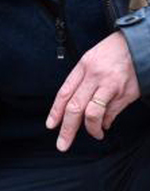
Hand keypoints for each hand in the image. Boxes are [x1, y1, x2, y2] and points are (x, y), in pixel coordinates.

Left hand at [46, 31, 140, 151]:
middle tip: (62, 144)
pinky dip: (106, 122)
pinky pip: (111, 114)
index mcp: (84, 67)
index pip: (64, 93)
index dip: (56, 112)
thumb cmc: (113, 53)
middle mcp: (96, 76)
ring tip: (94, 134)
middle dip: (67, 129)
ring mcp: (112, 86)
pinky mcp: (127, 93)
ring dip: (91, 129)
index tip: (51, 126)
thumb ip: (79, 81)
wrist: (140, 45)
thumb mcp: (90, 60)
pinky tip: (106, 124)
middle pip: (75, 107)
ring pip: (93, 114)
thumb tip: (70, 109)